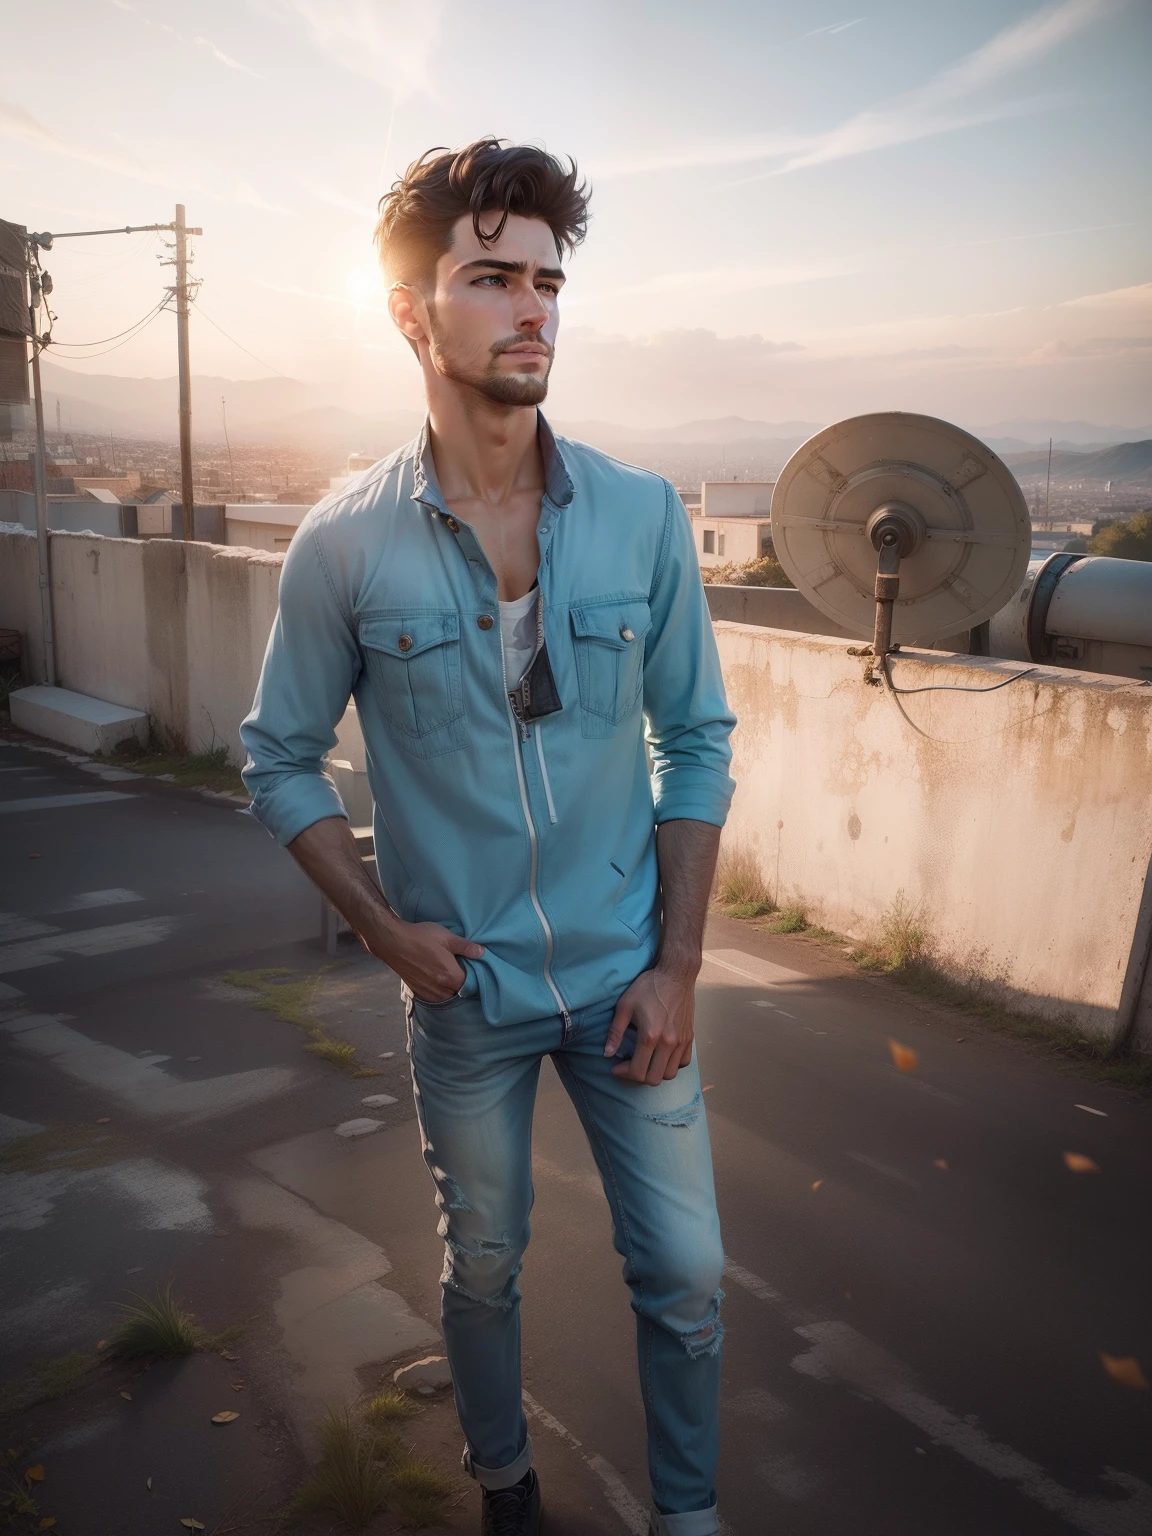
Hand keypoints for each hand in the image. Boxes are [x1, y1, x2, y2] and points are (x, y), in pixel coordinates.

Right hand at [366, 917, 483, 1003]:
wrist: (392, 942)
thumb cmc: (420, 937)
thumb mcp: (446, 937)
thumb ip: (466, 946)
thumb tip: (483, 953)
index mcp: (451, 976)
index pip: (471, 983)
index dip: (473, 975)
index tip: (471, 966)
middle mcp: (441, 989)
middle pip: (459, 991)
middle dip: (461, 981)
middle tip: (458, 966)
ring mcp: (428, 992)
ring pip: (446, 995)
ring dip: (448, 987)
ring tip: (445, 971)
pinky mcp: (417, 991)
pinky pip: (434, 996)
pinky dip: (437, 990)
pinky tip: (434, 976)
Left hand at [603, 964, 696, 1084]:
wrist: (676, 974)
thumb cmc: (648, 987)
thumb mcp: (625, 1006)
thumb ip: (615, 1032)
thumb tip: (607, 1053)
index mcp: (650, 1036)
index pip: (638, 1071)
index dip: (623, 1074)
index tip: (615, 1067)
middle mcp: (668, 1043)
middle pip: (654, 1079)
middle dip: (638, 1077)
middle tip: (629, 1066)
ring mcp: (681, 1041)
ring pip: (670, 1074)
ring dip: (656, 1073)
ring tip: (645, 1062)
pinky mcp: (690, 1037)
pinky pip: (683, 1062)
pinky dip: (672, 1065)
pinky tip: (662, 1056)